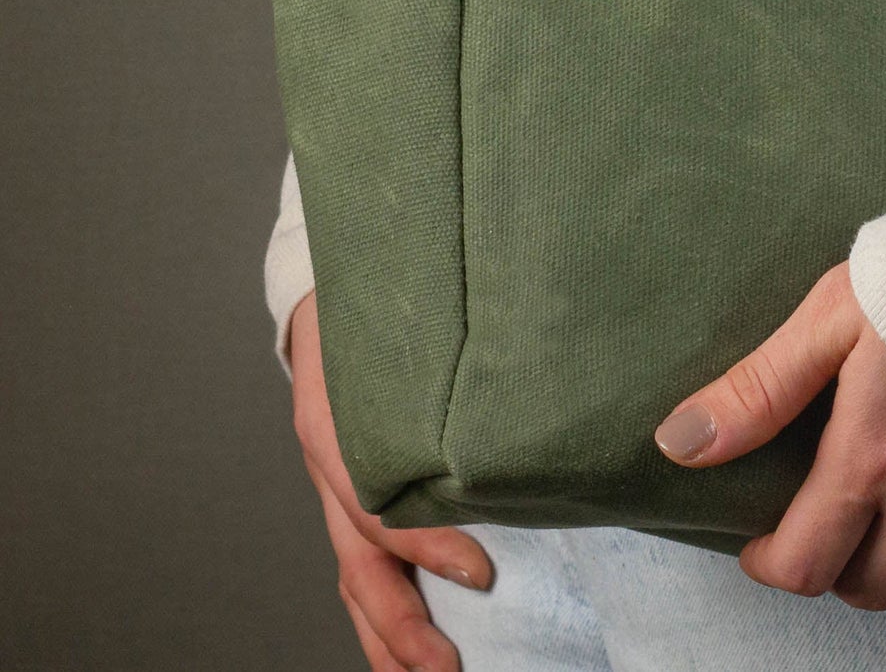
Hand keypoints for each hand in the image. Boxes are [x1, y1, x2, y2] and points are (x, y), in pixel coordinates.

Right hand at [289, 294, 493, 671]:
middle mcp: (332, 461)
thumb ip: (446, 351)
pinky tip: (411, 639)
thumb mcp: (404, 314)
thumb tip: (529, 367)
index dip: (425, 544)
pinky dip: (381, 607)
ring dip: (386, 634)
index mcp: (337, 422)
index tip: (479, 571)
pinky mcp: (347, 489)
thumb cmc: (379, 298)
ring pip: (353, 575)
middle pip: (357, 562)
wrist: (323, 284)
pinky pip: (358, 560)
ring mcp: (335, 481)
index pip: (376, 504)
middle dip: (399, 624)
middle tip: (447, 667)